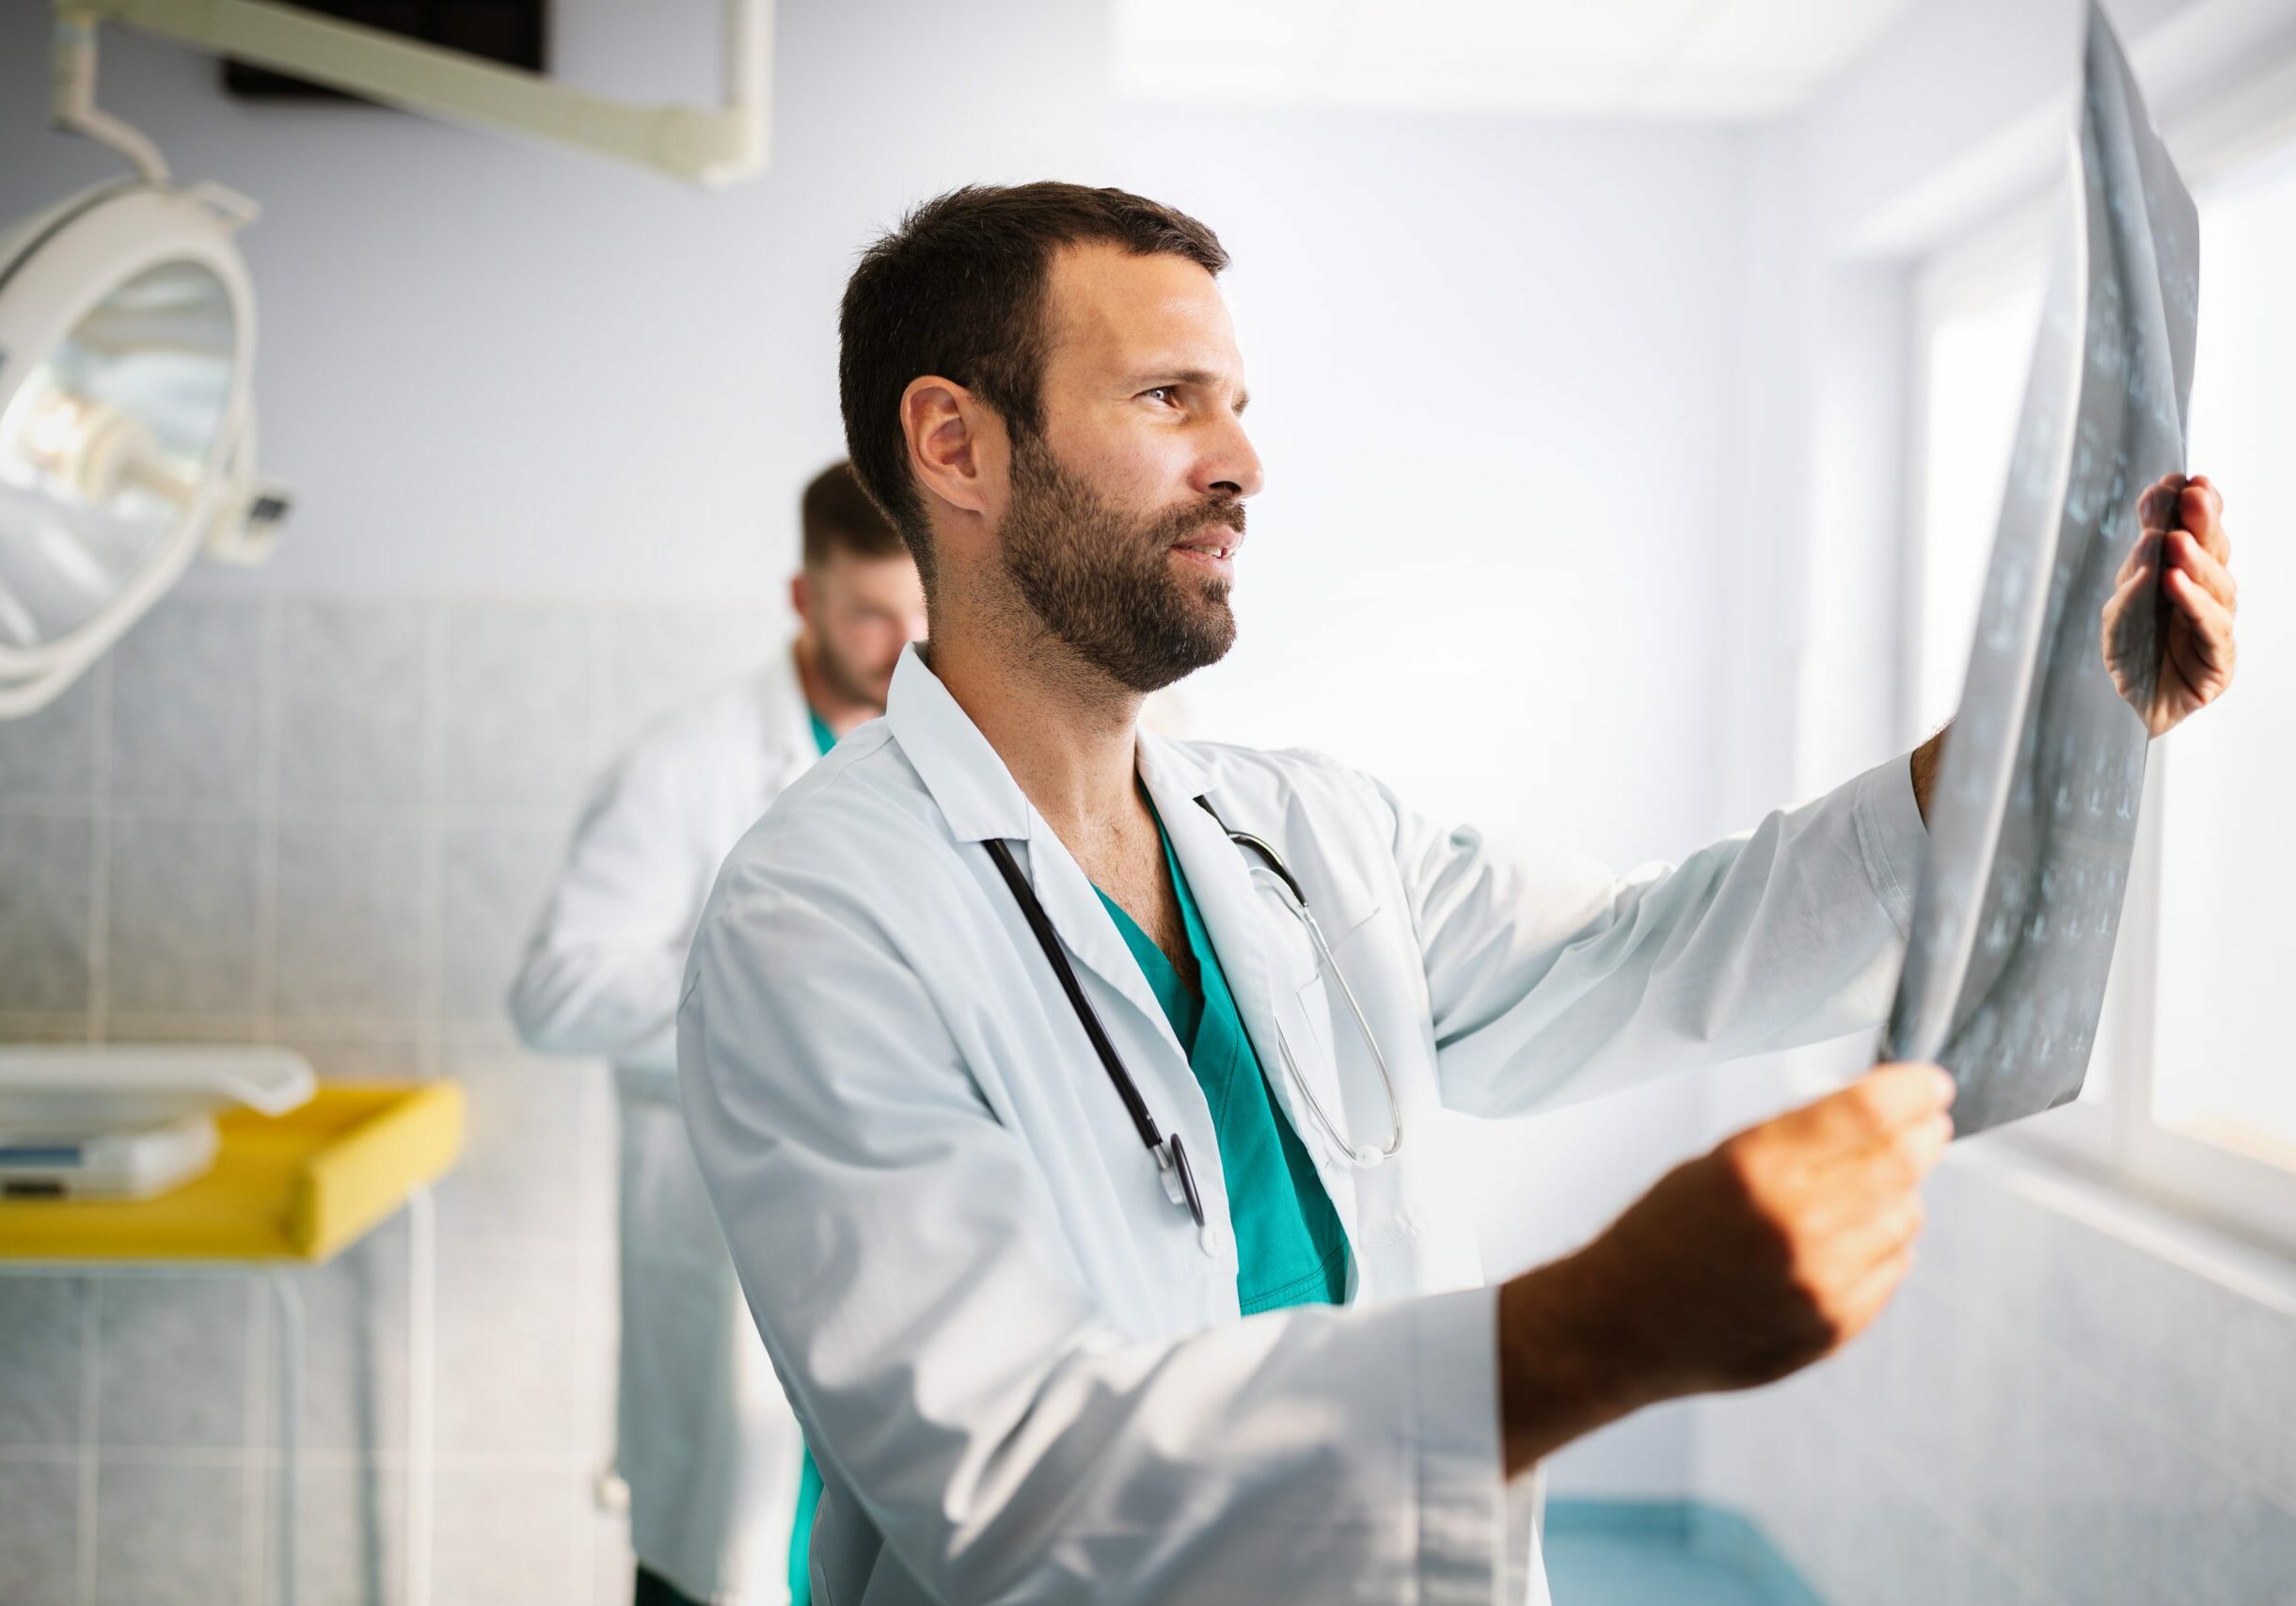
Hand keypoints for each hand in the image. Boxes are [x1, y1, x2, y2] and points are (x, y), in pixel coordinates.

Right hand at [1496, 1063, 1953, 1473]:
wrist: (1621, 1326)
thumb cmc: (1660, 1234)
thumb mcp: (1714, 1161)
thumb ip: (1795, 1142)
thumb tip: (1881, 1117)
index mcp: (1755, 1168)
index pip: (1866, 1112)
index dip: (1911, 1090)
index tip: (1930, 1083)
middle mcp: (1795, 1224)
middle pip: (1900, 1162)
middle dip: (1923, 1135)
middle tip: (1931, 1124)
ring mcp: (1819, 1282)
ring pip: (1905, 1218)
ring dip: (1901, 1194)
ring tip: (1872, 1189)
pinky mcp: (1833, 1327)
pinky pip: (1891, 1269)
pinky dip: (1884, 1245)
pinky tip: (1851, 1238)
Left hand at [2102, 473, 2237, 736]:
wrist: (2122, 714)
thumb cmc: (2126, 659)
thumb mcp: (2118, 612)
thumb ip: (2132, 577)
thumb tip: (2149, 539)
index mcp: (2181, 576)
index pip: (2191, 533)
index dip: (2190, 506)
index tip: (2179, 478)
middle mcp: (2204, 596)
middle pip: (2213, 551)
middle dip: (2203, 520)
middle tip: (2192, 493)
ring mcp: (2215, 626)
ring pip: (2217, 585)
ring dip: (2197, 560)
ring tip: (2177, 540)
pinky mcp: (2220, 661)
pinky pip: (2211, 627)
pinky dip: (2193, 603)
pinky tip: (2177, 583)